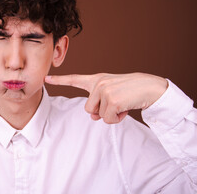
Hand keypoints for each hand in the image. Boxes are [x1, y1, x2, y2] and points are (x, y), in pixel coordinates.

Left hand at [45, 73, 167, 123]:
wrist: (151, 87)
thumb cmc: (131, 91)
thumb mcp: (112, 95)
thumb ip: (99, 103)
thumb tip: (93, 118)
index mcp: (97, 79)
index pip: (75, 79)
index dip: (59, 80)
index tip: (45, 78)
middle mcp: (98, 83)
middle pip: (88, 109)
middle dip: (101, 112)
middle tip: (117, 103)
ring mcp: (105, 91)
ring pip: (98, 116)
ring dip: (111, 115)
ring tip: (123, 104)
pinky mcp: (112, 100)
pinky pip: (108, 120)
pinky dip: (118, 119)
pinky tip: (126, 108)